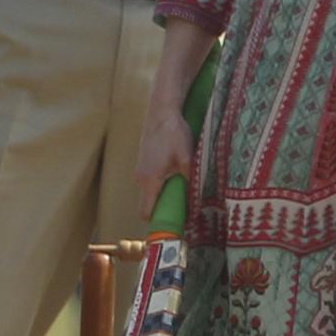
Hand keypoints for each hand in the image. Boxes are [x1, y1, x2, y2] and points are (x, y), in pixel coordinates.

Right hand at [134, 104, 193, 219]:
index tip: (172, 225)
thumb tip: (196, 202)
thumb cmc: (174, 134)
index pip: (146, 212)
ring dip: (163, 194)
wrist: (162, 110)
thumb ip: (190, 182)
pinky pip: (149, 180)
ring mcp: (139, 168)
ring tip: (182, 191)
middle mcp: (140, 177)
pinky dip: (160, 183)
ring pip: (149, 191)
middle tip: (183, 209)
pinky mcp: (143, 161)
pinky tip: (175, 175)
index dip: (157, 221)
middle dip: (163, 208)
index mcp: (150, 180)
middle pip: (148, 203)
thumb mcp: (187, 159)